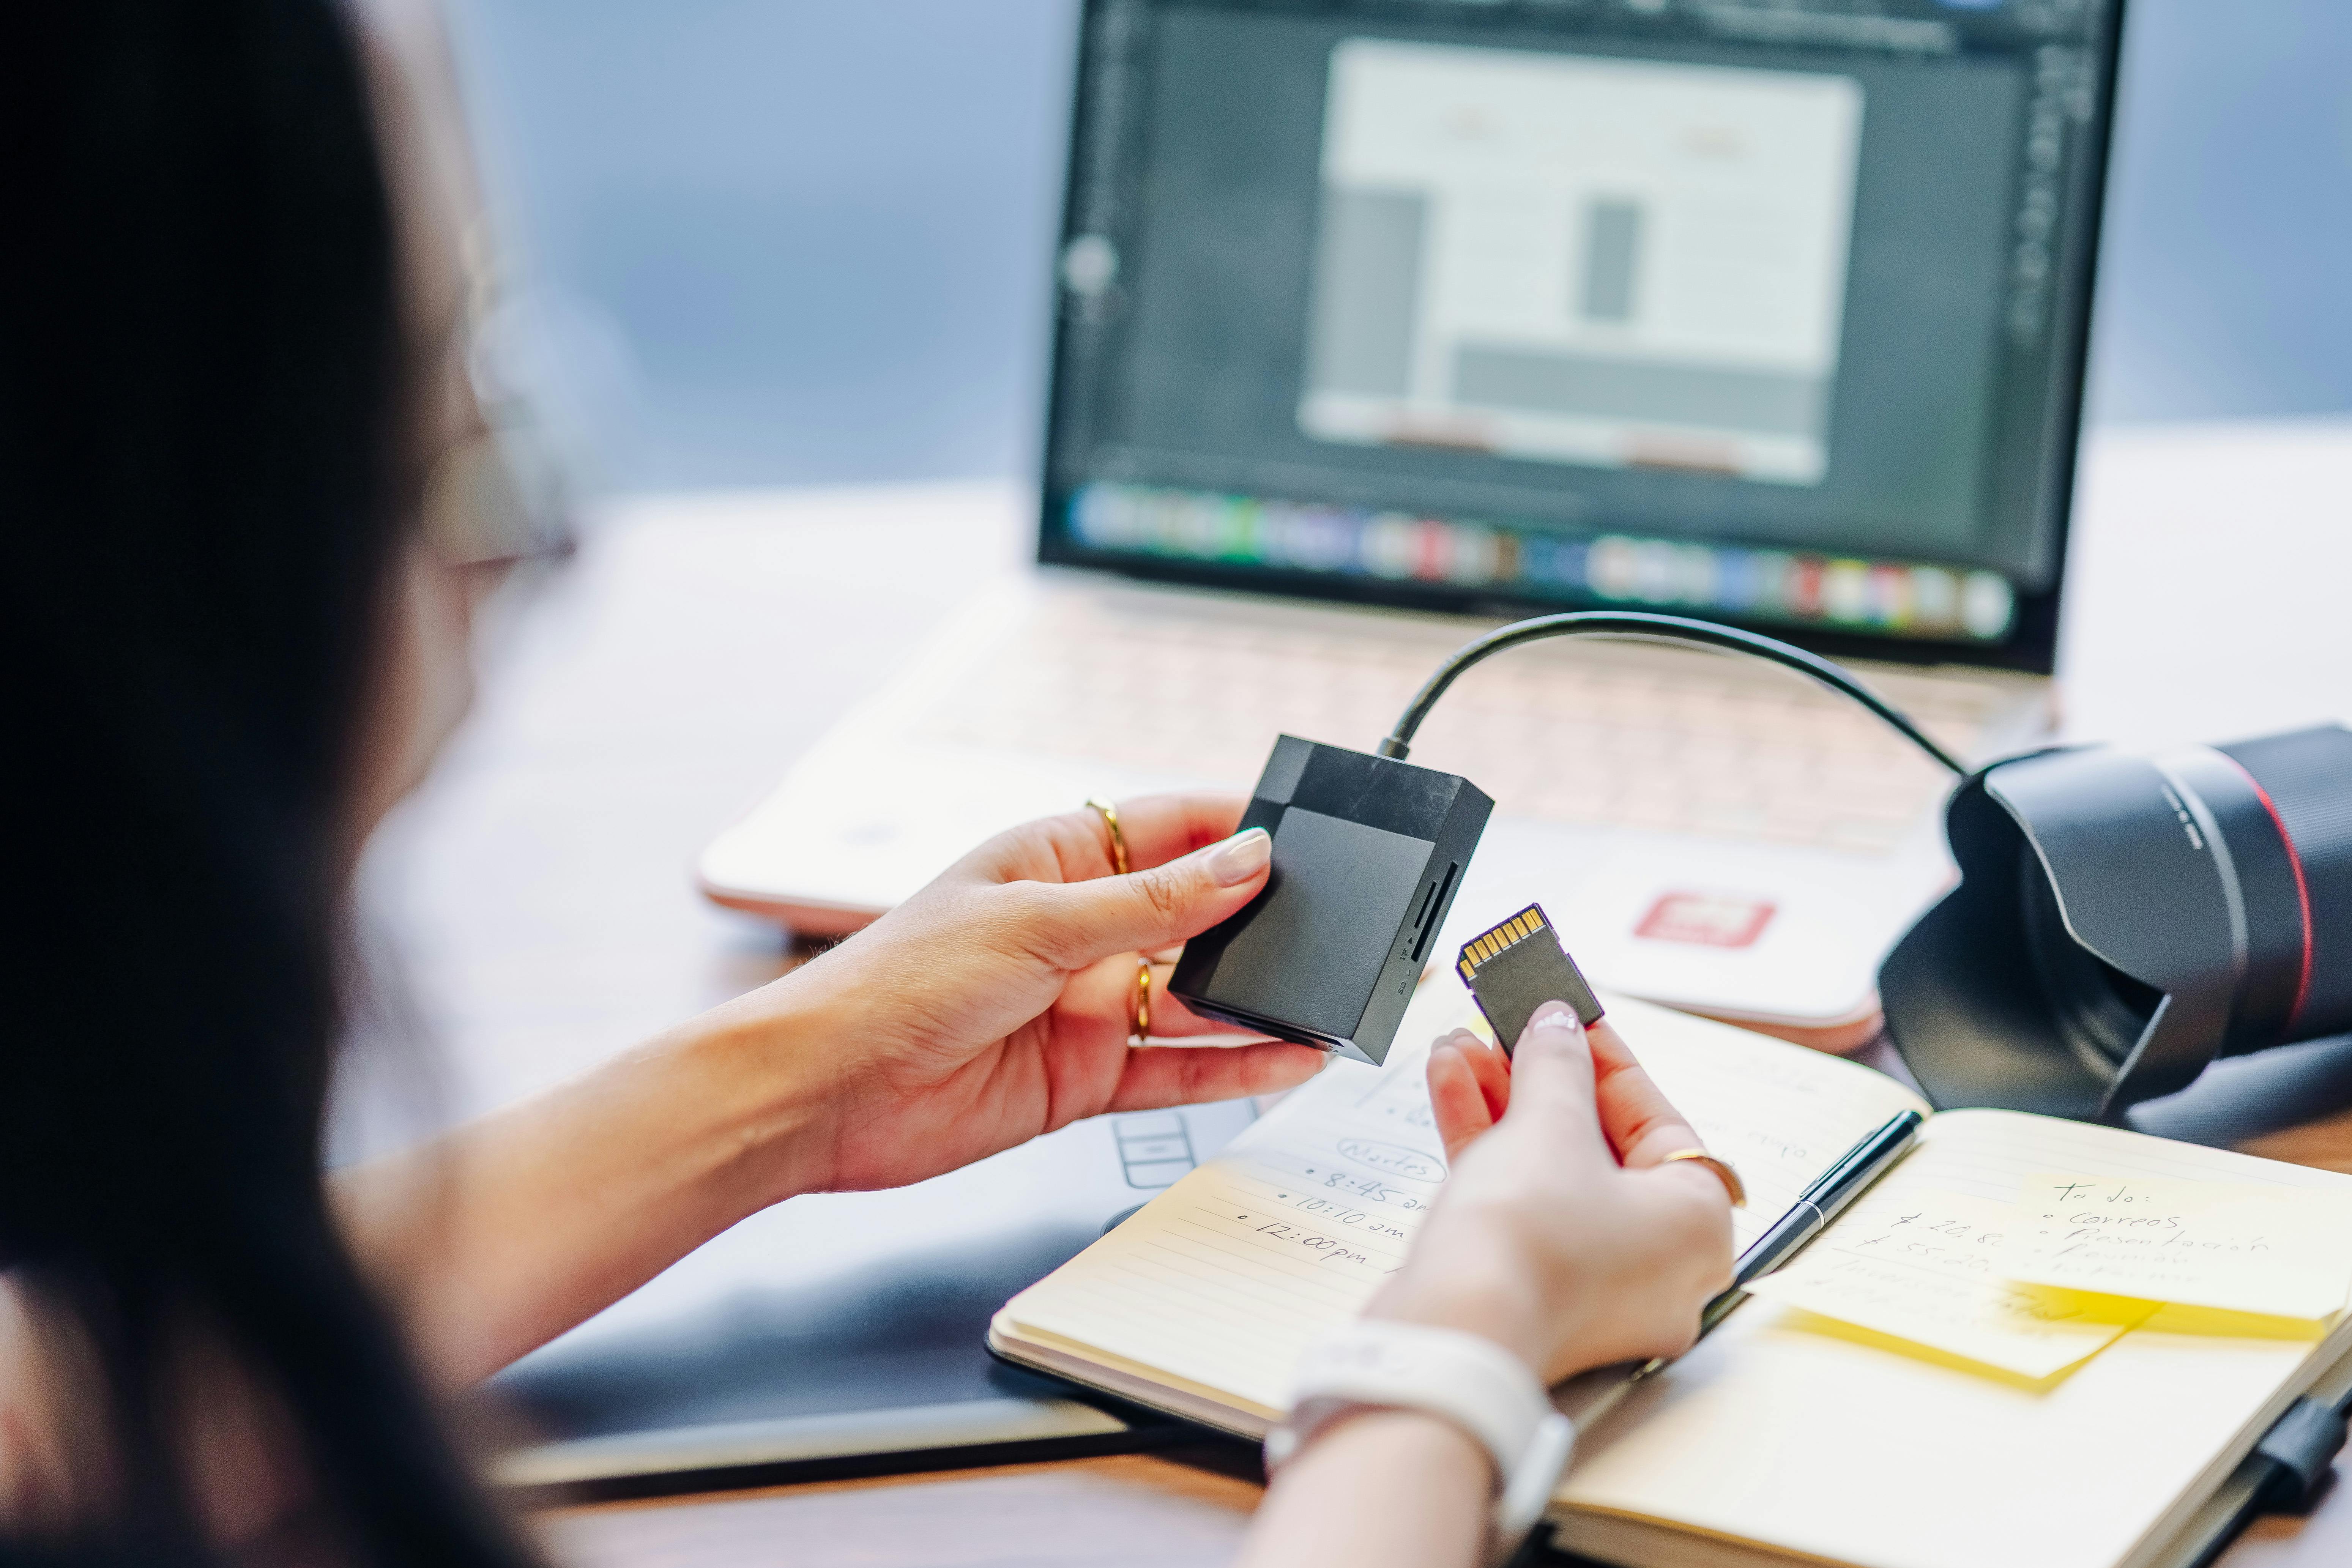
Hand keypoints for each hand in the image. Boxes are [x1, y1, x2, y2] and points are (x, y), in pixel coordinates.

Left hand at [719, 794, 1326, 1195]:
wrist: (828, 1092)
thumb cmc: (899, 983)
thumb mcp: (1038, 924)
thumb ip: (1152, 903)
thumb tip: (1246, 860)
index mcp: (1055, 861)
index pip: (1168, 828)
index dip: (1238, 828)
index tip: (1312, 834)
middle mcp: (1078, 929)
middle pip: (1193, 917)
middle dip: (1261, 922)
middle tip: (1342, 926)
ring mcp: (1085, 1004)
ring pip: (1197, 1000)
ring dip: (1260, 1000)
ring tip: (1332, 999)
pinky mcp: (1086, 1076)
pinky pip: (1178, 1068)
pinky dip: (1234, 1067)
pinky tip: (1290, 1059)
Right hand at [1365, 1005, 1733, 1381]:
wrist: (1453, 1334)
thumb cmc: (1527, 1246)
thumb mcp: (1548, 1123)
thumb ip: (1556, 1063)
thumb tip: (1556, 1027)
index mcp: (1697, 1227)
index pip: (1657, 1122)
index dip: (1604, 1060)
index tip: (1567, 1019)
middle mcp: (1659, 1267)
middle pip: (1598, 1146)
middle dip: (1537, 1080)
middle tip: (1505, 1033)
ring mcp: (1595, 1289)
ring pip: (1551, 1175)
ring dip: (1500, 1106)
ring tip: (1458, 1050)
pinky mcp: (1535, 1297)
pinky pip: (1522, 1209)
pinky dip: (1487, 1151)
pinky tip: (1449, 1088)